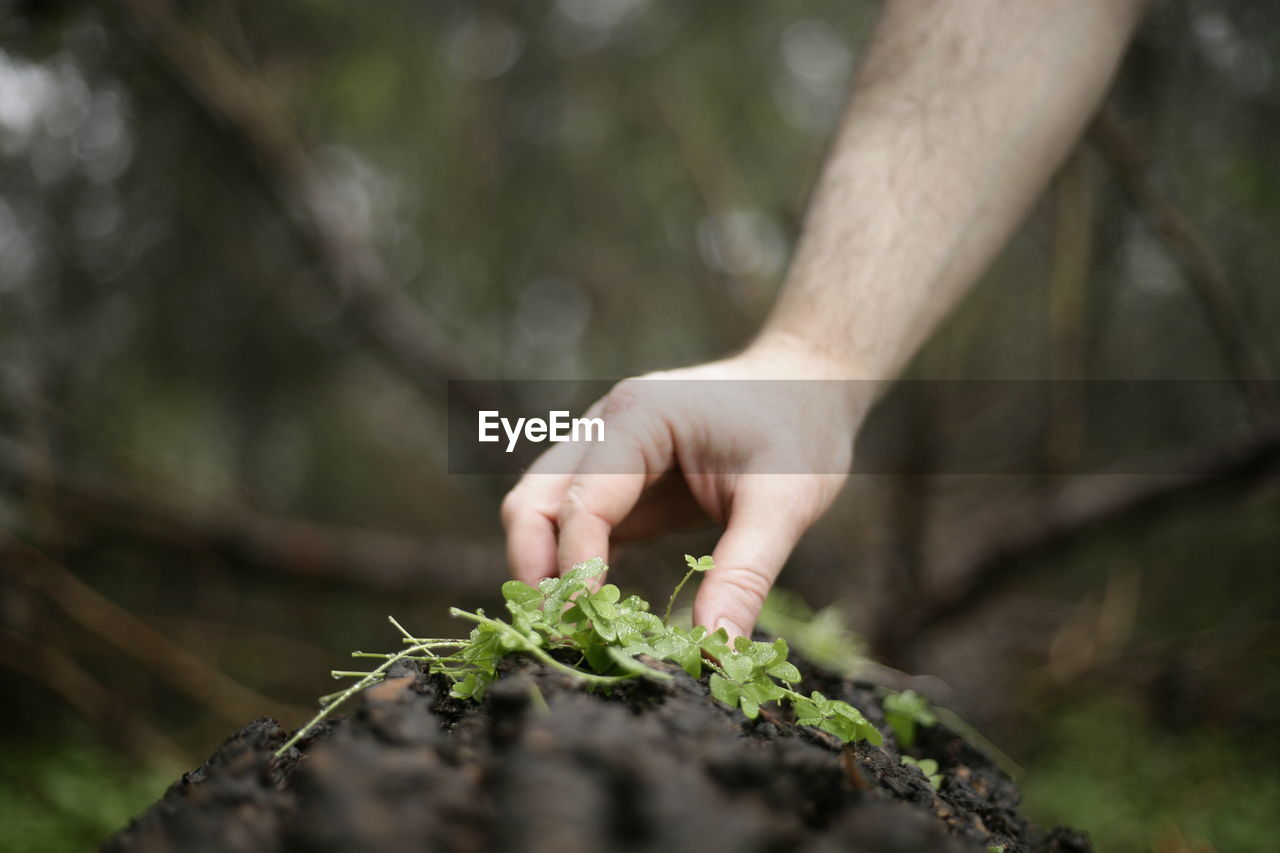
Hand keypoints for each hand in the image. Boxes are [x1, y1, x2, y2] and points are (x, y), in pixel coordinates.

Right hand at [500, 334, 867, 637]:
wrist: (807, 385)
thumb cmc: (800, 432)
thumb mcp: (785, 503)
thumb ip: (745, 574)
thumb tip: (716, 652)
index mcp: (640, 417)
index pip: (583, 499)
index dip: (578, 567)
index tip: (589, 628)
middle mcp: (606, 428)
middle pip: (534, 502)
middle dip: (537, 571)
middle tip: (564, 637)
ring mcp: (604, 452)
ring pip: (541, 514)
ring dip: (546, 571)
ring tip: (574, 633)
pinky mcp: (617, 483)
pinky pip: (573, 527)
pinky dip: (573, 568)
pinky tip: (597, 616)